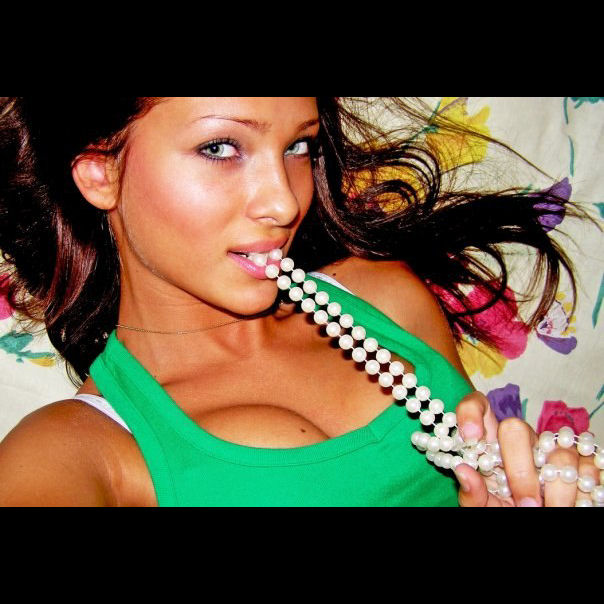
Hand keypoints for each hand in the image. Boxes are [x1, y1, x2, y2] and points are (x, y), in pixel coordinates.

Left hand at [452, 391, 599, 506]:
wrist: (537, 518)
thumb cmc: (506, 509)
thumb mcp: (486, 506)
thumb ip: (473, 493)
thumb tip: (462, 471)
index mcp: (491, 445)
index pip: (478, 406)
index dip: (472, 412)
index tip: (470, 437)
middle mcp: (520, 439)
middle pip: (515, 427)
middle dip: (519, 469)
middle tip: (524, 503)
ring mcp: (552, 447)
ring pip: (557, 451)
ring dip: (555, 492)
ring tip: (547, 510)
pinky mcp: (583, 460)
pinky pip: (588, 467)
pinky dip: (580, 493)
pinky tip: (572, 505)